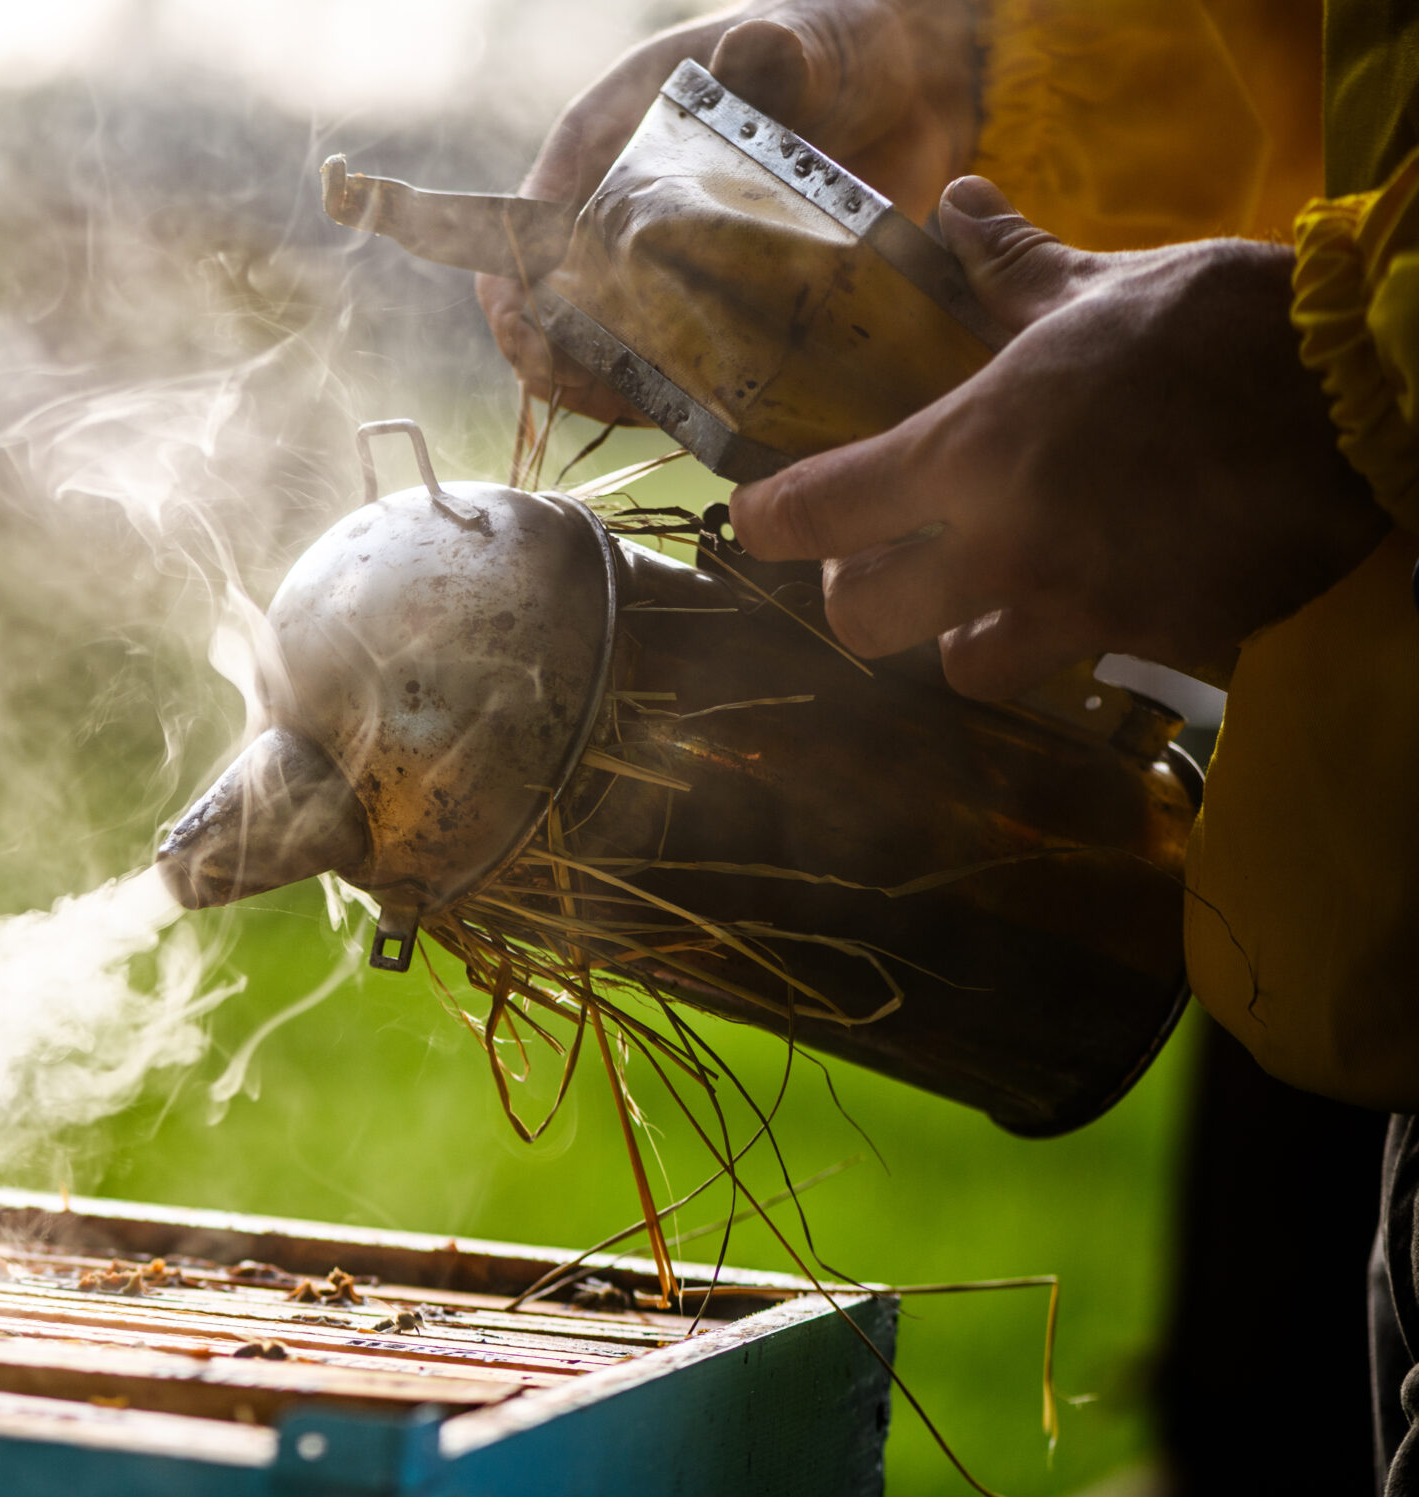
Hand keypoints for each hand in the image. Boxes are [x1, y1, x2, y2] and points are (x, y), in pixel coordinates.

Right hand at [479, 0, 978, 419]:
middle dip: (568, 369)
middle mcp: (615, 217)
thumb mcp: (809, 41)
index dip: (517, 299)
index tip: (544, 347)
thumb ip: (781, 52)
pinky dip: (685, 403)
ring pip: (608, 357)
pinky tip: (720, 417)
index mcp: (602, 143)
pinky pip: (676, 374)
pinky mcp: (714, 311)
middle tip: (618, 400)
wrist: (912, 90)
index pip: (522, 233)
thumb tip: (754, 52)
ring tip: (674, 415)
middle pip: (551, 316)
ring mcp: (662, 271)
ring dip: (628, 395)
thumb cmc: (836, 45)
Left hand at [726, 176, 1391, 699]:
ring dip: (962, 635)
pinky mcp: (1152, 644)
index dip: (771, 521)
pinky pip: (1077, 667)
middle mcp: (1005, 548)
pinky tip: (1097, 591)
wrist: (1372, 402)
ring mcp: (1078, 608)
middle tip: (880, 560)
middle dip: (858, 596)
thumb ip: (1015, 271)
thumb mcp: (1110, 291)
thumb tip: (959, 208)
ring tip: (989, 591)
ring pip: (964, 667)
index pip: (820, 512)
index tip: (760, 517)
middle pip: (863, 622)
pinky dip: (1070, 640)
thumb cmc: (1231, 334)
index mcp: (974, 453)